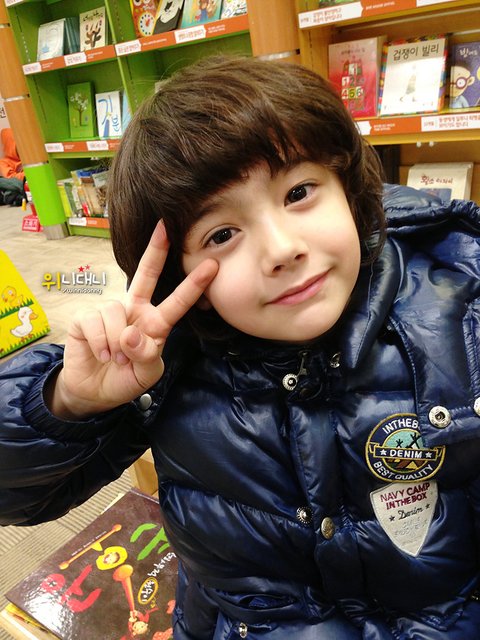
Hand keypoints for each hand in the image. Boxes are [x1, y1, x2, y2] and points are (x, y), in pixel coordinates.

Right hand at [47, 221, 217, 418]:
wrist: (95, 392)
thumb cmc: (127, 378)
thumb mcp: (146, 372)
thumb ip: (145, 355)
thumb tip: (129, 332)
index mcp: (155, 323)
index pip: (176, 302)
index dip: (193, 286)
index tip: (212, 267)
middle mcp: (134, 310)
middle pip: (145, 275)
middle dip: (154, 251)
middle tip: (164, 228)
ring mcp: (109, 311)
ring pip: (115, 313)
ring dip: (116, 343)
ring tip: (116, 359)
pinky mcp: (85, 317)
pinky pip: (95, 323)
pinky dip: (100, 344)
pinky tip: (101, 355)